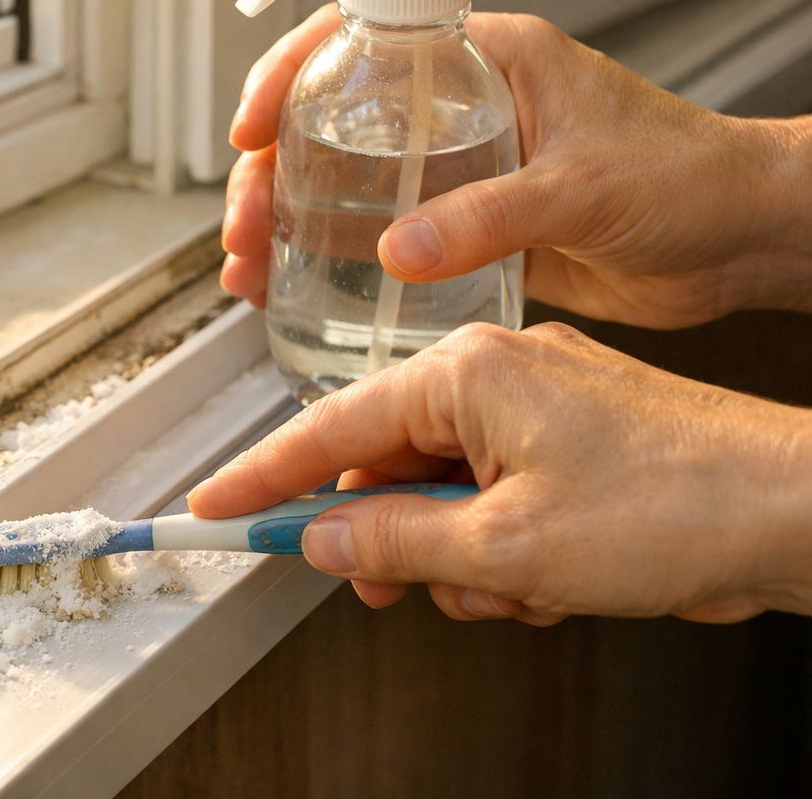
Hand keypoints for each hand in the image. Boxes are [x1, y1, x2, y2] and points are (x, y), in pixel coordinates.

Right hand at [187, 322, 811, 623]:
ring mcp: (541, 403)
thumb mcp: (506, 549)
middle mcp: (498, 372)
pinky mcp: (576, 436)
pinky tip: (549, 583)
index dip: (264, 478)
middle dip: (391, 538)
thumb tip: (320, 539)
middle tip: (385, 590)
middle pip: (390, 463)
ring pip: (449, 492)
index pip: (331, 425)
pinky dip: (507, 549)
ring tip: (515, 593)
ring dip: (463, 557)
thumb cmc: (671, 506)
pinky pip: (500, 497)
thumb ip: (394, 542)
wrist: (796, 512)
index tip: (213, 508)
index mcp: (468, 372)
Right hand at [221, 5, 811, 326]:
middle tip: (244, 228)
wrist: (743, 240)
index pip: (359, 40)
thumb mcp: (582, 187)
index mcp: (483, 61)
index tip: (250, 129)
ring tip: (249, 273)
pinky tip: (298, 292)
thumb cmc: (690, 178)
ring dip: (287, 225)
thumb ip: (487, 218)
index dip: (288, 74)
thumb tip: (394, 251)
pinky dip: (330, 264)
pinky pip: (378, 238)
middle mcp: (458, 110)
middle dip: (270, 174)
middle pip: (331, 124)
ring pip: (343, 185)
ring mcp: (456, 171)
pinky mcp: (464, 228)